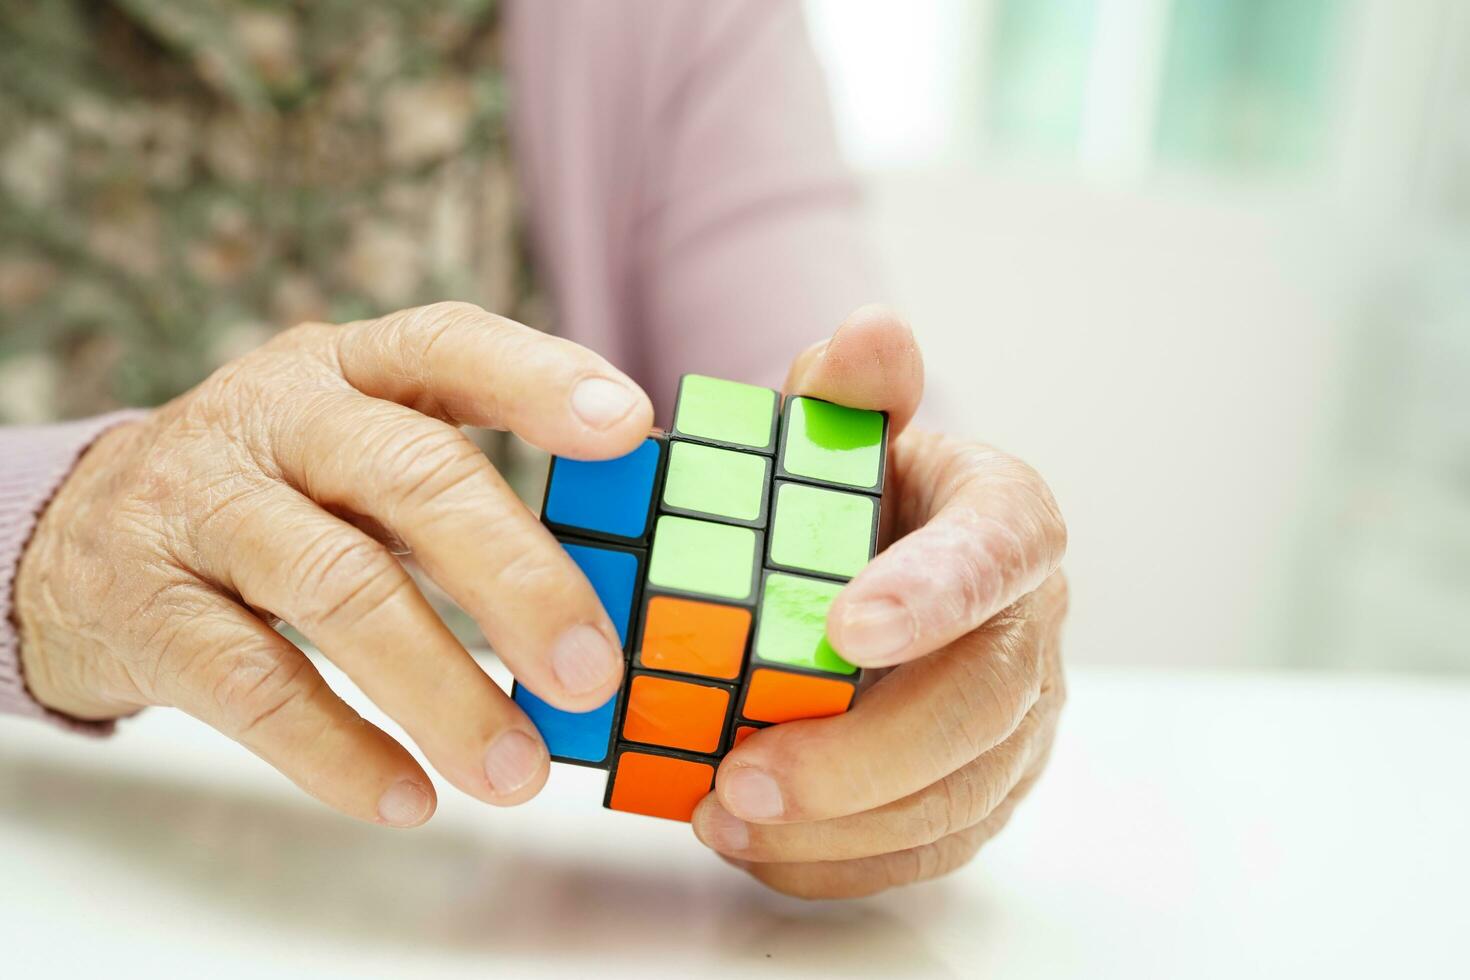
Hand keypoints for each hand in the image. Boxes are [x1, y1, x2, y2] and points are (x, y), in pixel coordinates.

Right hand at [16, 302, 651, 825]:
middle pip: (411, 478)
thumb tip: (618, 584)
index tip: (628, 428)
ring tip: (519, 772)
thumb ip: (468, 494)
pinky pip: (255, 685)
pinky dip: (339, 751)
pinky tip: (412, 798)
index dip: (539, 380)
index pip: (449, 344)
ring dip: (443, 691)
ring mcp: (199, 506)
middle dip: (518, 579)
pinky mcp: (145, 607)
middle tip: (594, 675)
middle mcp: (275, 417)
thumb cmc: (275, 499)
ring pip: (340, 588)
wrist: (77, 545)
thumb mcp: (356, 457)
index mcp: (349, 369)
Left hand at [692, 306, 1068, 898]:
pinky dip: (841, 861)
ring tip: (728, 816)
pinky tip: (755, 848)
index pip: (999, 549)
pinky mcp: (980, 789)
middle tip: (749, 771)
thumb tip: (874, 329)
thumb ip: (849, 392)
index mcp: (1005, 518)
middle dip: (865, 750)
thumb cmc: (856, 491)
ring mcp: (1016, 718)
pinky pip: (930, 850)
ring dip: (841, 822)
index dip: (935, 590)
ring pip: (958, 796)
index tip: (848, 625)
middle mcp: (1028, 623)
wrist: (874, 558)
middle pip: (982, 702)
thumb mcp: (841, 429)